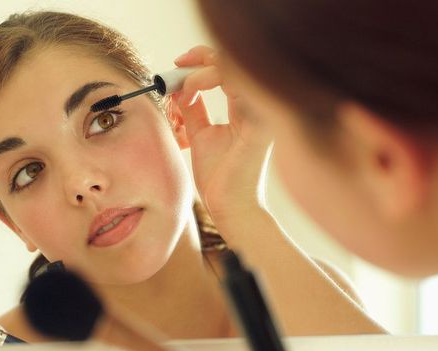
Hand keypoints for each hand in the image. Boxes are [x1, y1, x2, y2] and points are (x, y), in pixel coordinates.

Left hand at [173, 46, 272, 228]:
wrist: (229, 206)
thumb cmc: (219, 177)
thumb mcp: (200, 135)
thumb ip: (193, 110)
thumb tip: (178, 88)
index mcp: (247, 109)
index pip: (231, 69)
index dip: (204, 59)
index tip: (179, 64)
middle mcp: (258, 106)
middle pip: (235, 61)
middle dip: (201, 56)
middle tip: (177, 64)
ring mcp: (260, 112)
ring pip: (234, 66)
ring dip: (200, 69)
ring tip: (180, 86)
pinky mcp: (258, 121)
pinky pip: (234, 83)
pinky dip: (205, 80)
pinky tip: (188, 94)